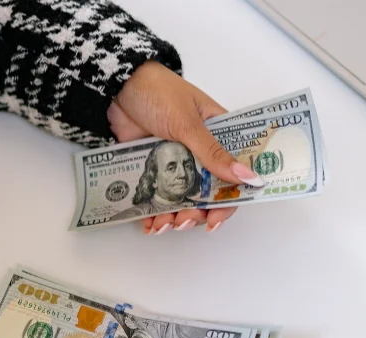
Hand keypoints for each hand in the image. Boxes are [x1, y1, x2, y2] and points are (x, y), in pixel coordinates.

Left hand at [110, 61, 262, 234]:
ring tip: (164, 225)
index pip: (234, 172)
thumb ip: (214, 154)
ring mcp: (175, 161)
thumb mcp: (188, 124)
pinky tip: (150, 224)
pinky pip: (158, 196)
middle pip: (207, 193)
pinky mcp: (153, 167)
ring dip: (176, 217)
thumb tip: (248, 178)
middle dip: (197, 212)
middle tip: (185, 221)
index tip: (216, 218)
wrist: (117, 85)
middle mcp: (199, 151)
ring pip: (182, 199)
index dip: (229, 198)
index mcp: (217, 134)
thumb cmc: (157, 91)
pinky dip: (155, 213)